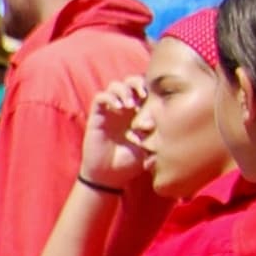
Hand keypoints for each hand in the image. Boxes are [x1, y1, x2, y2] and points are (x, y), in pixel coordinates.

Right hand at [79, 73, 151, 189]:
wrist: (110, 175)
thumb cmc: (130, 161)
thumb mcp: (150, 145)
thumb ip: (155, 132)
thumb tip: (158, 119)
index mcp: (140, 111)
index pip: (145, 87)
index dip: (151, 86)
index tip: (158, 96)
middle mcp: (125, 107)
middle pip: (130, 80)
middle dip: (137, 82)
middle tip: (143, 94)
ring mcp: (110, 110)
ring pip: (115, 85)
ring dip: (124, 90)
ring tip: (129, 105)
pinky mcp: (97, 115)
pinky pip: (100, 97)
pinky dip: (110, 98)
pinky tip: (118, 108)